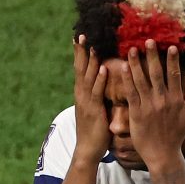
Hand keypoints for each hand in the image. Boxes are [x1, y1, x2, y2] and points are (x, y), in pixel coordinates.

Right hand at [73, 35, 110, 163]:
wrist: (87, 150)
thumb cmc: (94, 131)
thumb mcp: (95, 109)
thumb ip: (98, 95)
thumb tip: (105, 83)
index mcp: (82, 93)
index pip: (80, 69)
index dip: (80, 53)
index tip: (79, 37)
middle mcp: (81, 95)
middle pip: (80, 68)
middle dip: (81, 51)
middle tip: (82, 33)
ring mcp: (86, 102)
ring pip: (87, 77)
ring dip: (90, 60)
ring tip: (92, 44)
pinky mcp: (93, 110)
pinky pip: (97, 92)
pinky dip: (99, 80)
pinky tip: (102, 68)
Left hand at [121, 40, 184, 168]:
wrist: (163, 155)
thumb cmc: (177, 135)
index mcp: (176, 100)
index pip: (174, 74)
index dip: (172, 60)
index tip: (169, 46)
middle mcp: (162, 100)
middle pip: (156, 73)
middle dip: (151, 56)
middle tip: (147, 40)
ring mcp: (148, 106)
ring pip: (141, 80)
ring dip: (136, 63)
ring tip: (131, 49)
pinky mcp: (136, 113)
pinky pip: (130, 93)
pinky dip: (127, 80)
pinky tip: (122, 68)